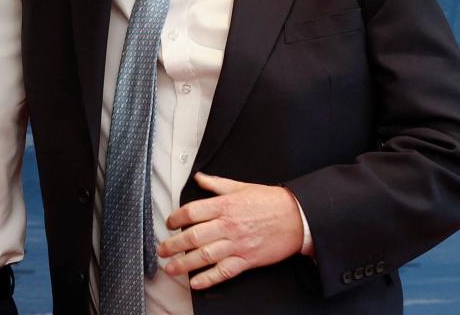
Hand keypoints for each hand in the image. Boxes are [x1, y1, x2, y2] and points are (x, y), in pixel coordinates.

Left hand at [158, 172, 303, 289]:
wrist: (297, 218)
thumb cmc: (270, 201)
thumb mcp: (242, 186)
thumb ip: (217, 183)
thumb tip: (199, 178)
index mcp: (225, 206)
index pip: (192, 212)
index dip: (176, 218)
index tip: (169, 223)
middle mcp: (228, 225)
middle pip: (194, 236)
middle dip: (174, 245)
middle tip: (161, 250)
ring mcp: (237, 244)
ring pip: (205, 256)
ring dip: (185, 263)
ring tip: (171, 268)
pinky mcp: (247, 260)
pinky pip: (224, 271)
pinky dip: (209, 279)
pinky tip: (196, 282)